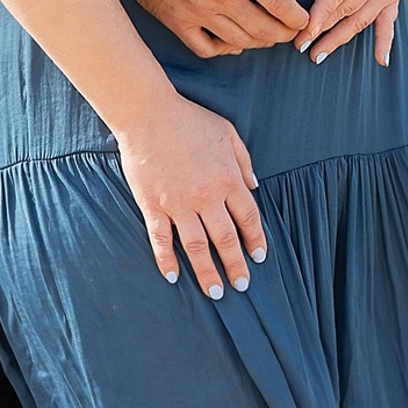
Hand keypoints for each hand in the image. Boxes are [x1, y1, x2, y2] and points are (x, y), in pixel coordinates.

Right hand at [89, 0, 312, 57]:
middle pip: (264, 29)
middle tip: (291, 32)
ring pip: (238, 42)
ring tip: (267, 36)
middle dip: (284, 34)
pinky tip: (231, 42)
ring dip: (259, 43)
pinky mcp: (176, 21)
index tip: (304, 18)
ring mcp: (196, 12)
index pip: (280, 4)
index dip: (298, 17)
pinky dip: (224, 49)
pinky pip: (206, 48)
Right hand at [111, 92, 266, 297]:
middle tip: (242, 285)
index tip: (259, 258)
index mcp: (228, 178)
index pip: (248, 217)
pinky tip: (173, 276)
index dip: (256, 239)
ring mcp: (178, 203)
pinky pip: (161, 238)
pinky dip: (166, 259)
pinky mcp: (153, 205)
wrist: (148, 113)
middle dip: (236, 265)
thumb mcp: (228, 133)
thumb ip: (244, 160)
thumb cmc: (189, 119)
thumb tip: (255, 185)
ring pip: (197, 246)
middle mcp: (206, 196)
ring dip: (207, 272)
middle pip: (226, 239)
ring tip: (216, 293)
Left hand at [295, 0, 407, 66]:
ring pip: (363, 19)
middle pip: (348, 9)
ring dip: (341, 39)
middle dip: (324, 30)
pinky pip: (391, 20)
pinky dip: (386, 41)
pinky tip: (381, 62)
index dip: (323, 9)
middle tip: (299, 48)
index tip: (306, 28)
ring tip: (318, 58)